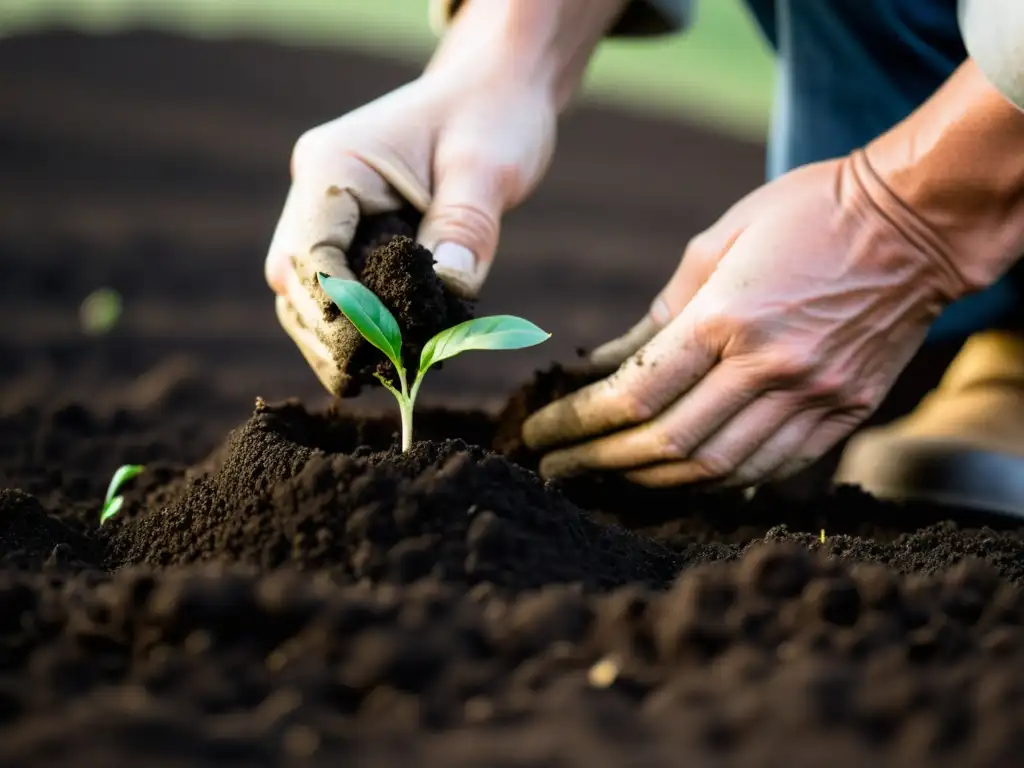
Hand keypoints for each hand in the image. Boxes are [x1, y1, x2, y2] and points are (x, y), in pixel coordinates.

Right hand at [265, 47, 555, 393]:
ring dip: (335, 335)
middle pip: (294, 279)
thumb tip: (448, 292)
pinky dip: (354, 323)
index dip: (339, 310)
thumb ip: (465, 228)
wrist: (494, 90)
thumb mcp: (489, 168)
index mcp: (335, 165)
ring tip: (378, 375)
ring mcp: (328, 210)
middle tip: (376, 375)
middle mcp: (317, 188)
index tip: (380, 349)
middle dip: (329, 333)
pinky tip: (385, 353)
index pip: (311, 253)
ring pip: (305, 290)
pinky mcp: (351, 230)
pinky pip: (337, 286)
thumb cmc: (492, 117)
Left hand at [522, 150, 976, 487]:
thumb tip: (604, 364)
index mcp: (728, 318)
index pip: (634, 395)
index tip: (540, 433)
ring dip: (652, 482)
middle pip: (667, 444)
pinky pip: (770, 469)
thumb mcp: (718, 242)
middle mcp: (770, 368)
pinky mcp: (844, 414)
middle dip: (599, 463)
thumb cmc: (808, 212)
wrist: (918, 221)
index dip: (576, 424)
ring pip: (717, 469)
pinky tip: (681, 479)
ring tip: (610, 479)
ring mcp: (813, 397)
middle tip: (557, 470)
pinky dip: (717, 482)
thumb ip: (658, 315)